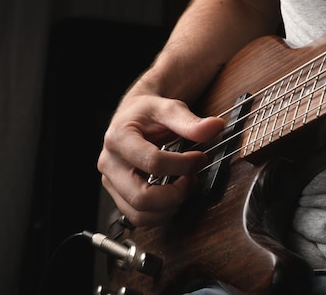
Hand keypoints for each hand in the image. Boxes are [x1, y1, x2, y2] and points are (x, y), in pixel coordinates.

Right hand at [98, 94, 224, 225]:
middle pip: (141, 197)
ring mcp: (111, 182)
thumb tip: (215, 127)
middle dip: (176, 194)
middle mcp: (109, 163)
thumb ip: (191, 121)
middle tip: (192, 180)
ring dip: (169, 209)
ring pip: (139, 215)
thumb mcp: (169, 109)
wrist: (133, 116)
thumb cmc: (148, 113)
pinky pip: (138, 218)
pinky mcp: (118, 194)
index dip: (183, 165)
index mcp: (119, 138)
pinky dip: (160, 215)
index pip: (153, 162)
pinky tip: (173, 197)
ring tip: (184, 189)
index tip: (199, 158)